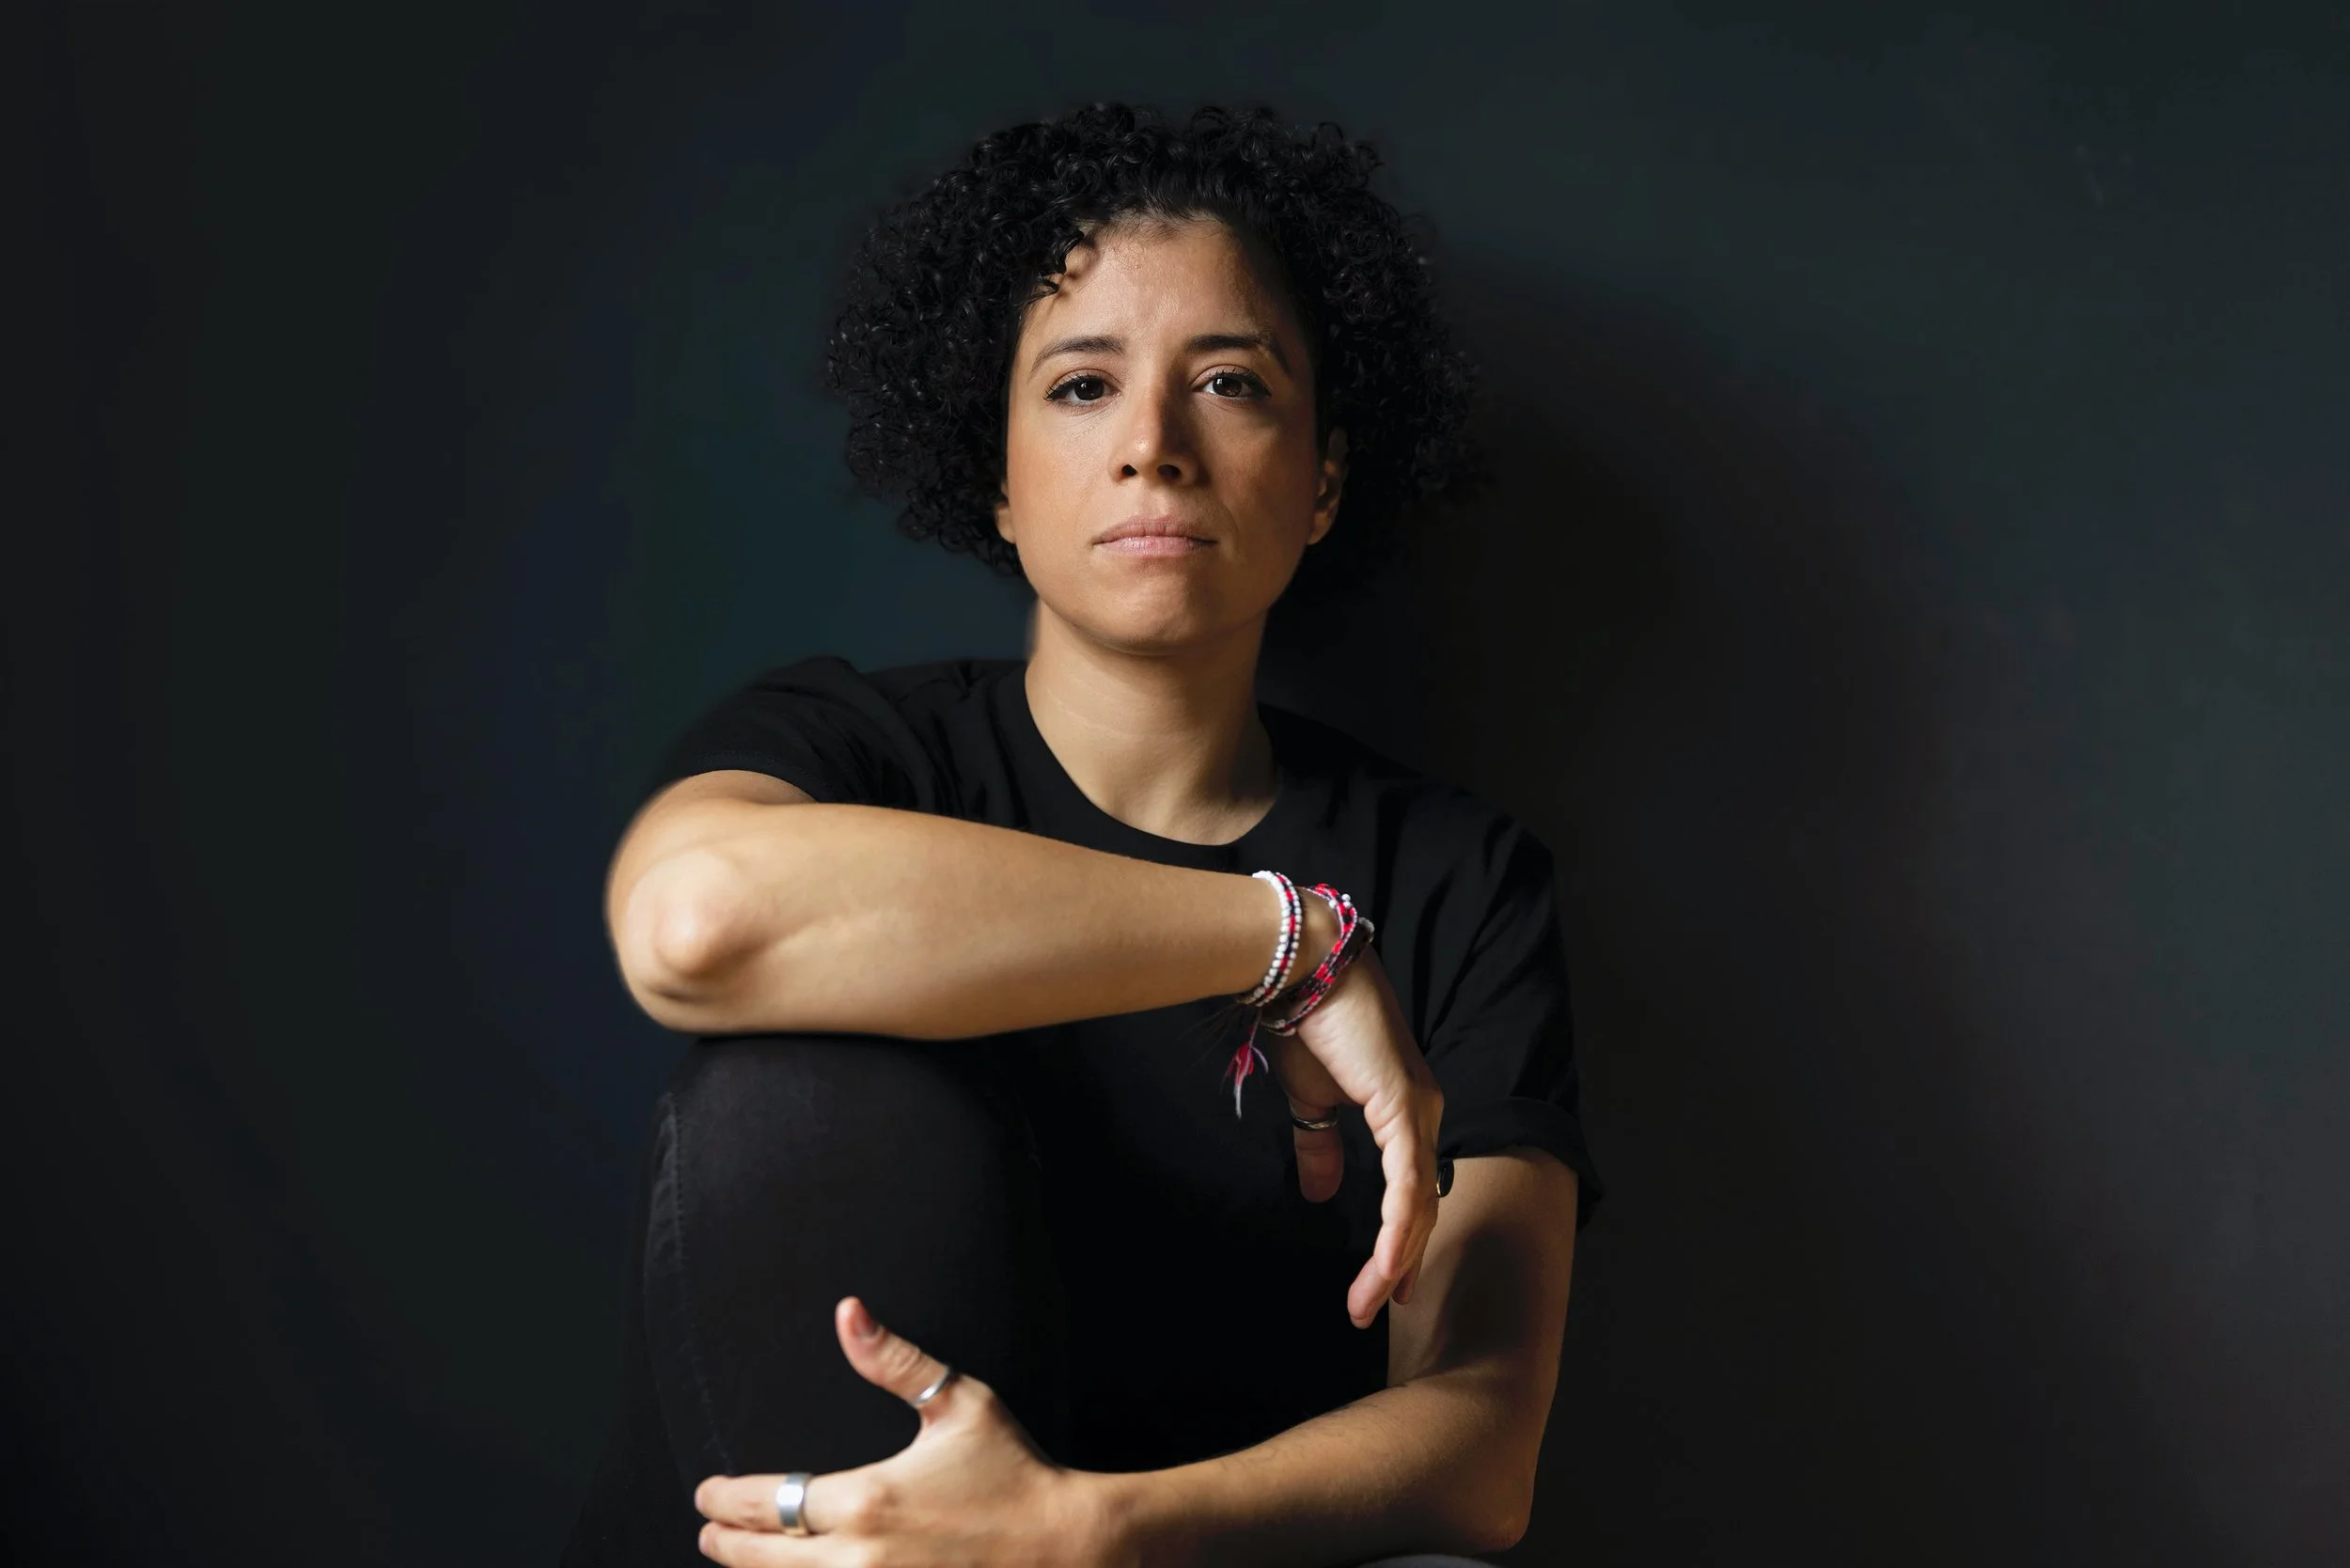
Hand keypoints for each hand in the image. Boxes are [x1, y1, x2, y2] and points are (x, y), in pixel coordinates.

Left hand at [694, 1297, 1110, 1566]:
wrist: (1070, 1547)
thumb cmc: (1016, 1472)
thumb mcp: (960, 1405)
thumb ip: (896, 1362)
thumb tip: (847, 1313)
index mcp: (869, 1499)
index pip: (769, 1502)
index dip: (725, 1500)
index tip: (708, 1494)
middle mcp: (861, 1557)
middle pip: (762, 1557)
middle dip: (726, 1543)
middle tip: (710, 1533)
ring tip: (744, 1561)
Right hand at [1267, 944, 1445, 1327]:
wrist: (1304, 970)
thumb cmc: (1308, 1024)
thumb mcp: (1312, 1100)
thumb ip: (1321, 1147)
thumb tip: (1321, 1193)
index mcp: (1405, 1112)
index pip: (1411, 1192)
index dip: (1401, 1243)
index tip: (1386, 1287)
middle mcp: (1423, 1114)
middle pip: (1421, 1207)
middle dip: (1401, 1264)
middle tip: (1376, 1310)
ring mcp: (1418, 1111)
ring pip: (1418, 1205)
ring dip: (1396, 1260)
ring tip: (1371, 1302)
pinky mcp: (1402, 1108)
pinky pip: (1407, 1184)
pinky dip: (1398, 1231)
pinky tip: (1386, 1266)